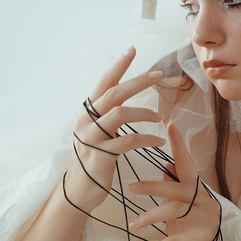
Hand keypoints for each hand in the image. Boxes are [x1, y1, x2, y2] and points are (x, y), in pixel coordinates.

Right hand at [64, 46, 166, 212]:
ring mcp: (91, 138)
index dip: (118, 65)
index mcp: (86, 113)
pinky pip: (127, 141)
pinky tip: (159, 141)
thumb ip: (106, 116)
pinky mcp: (100, 156)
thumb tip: (122, 96)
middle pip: (114, 94)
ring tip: (160, 117)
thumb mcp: (97, 133)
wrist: (80, 191)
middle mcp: (85, 122)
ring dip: (144, 113)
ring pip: (120, 114)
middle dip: (138, 82)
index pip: (103, 83)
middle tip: (159, 75)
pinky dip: (147, 139)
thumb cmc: (93, 160)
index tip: (133, 49)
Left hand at [127, 122, 223, 240]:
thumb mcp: (180, 210)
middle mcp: (206, 202)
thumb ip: (175, 189)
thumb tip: (165, 165)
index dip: (180, 146)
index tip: (171, 124)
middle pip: (179, 188)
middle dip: (154, 186)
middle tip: (132, 187)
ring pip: (177, 212)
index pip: (188, 165)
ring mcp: (207, 221)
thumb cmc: (191, 234)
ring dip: (152, 216)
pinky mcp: (202, 240)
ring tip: (133, 224)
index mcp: (198, 192)